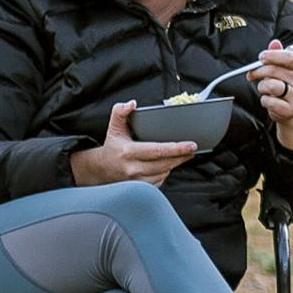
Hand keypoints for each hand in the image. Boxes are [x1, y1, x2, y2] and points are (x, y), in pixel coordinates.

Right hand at [71, 101, 200, 188]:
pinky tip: (165, 165)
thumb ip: (120, 111)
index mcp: (129, 152)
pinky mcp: (141, 188)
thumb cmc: (112, 147)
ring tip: (178, 156)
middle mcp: (133, 168)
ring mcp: (137, 180)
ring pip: (164, 173)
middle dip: (181, 156)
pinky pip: (160, 181)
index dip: (177, 148)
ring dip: (173, 164)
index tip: (191, 145)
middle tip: (191, 149)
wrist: (100, 169)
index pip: (158, 151)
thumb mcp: (114, 127)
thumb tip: (131, 104)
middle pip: (166, 164)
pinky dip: (165, 172)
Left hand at [247, 41, 292, 152]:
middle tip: (251, 74)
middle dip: (258, 72)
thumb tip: (274, 42)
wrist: (292, 108)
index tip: (261, 57)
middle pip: (274, 71)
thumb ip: (277, 54)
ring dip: (262, 87)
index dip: (273, 55)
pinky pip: (268, 101)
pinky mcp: (289, 109)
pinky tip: (269, 100)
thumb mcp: (282, 67)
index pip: (289, 57)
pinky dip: (264, 100)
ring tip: (265, 88)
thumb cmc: (284, 83)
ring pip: (270, 86)